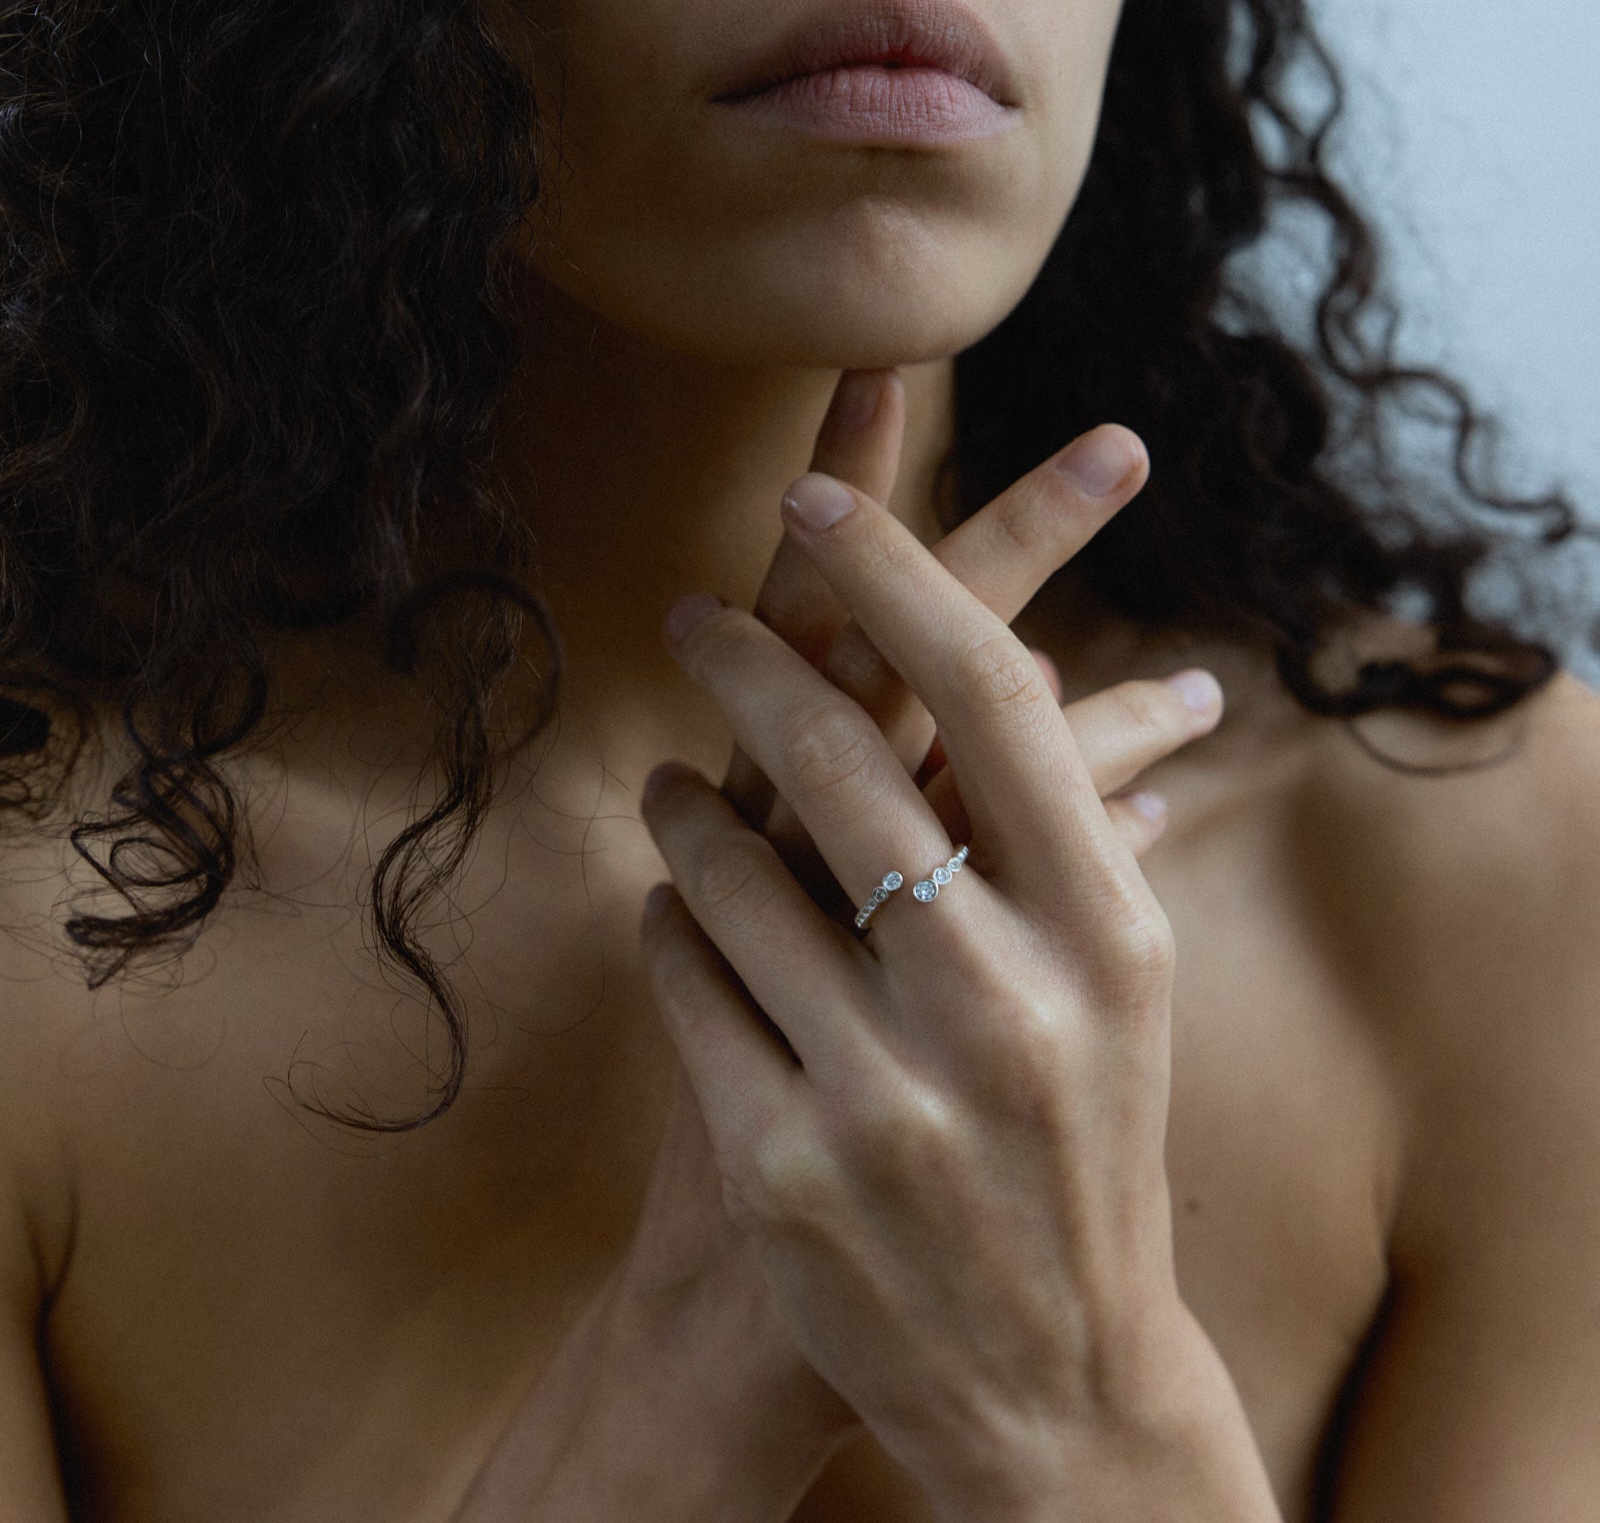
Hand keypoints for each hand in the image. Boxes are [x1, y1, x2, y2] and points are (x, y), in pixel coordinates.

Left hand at [638, 417, 1245, 1519]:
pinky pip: (681, 979)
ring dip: (682, 803)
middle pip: (847, 753)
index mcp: (1107, 931)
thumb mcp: (1123, 988)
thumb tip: (1093, 680)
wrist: (1047, 1385)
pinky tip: (673, 911)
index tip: (815, 490)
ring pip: (730, 864)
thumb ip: (1084, 834)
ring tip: (667, 779)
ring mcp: (889, 1091)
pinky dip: (669, 924)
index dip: (899, 568)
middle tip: (697, 611)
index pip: (997, 691)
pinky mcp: (782, 1167)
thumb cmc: (1085, 1142)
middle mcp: (1009, 1001)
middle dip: (750, 657)